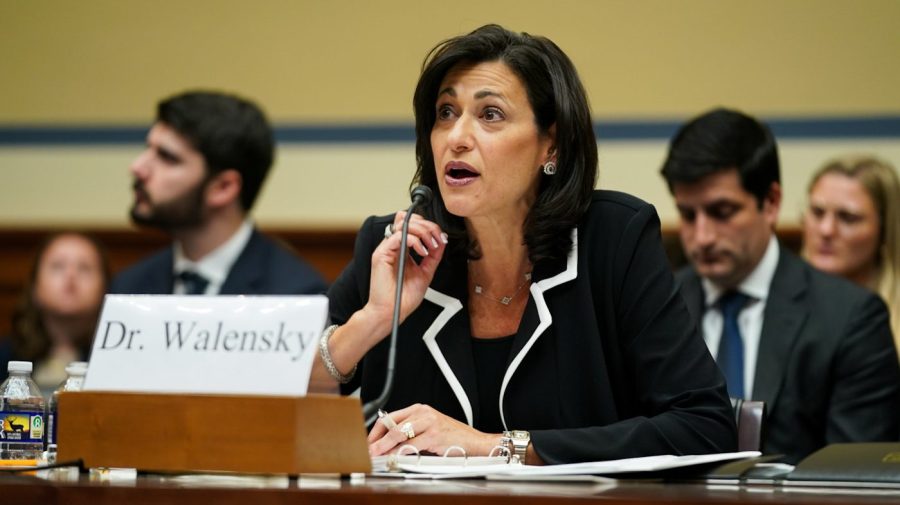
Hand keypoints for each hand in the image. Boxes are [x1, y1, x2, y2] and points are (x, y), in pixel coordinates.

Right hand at [366, 211, 446, 329]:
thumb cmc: (403, 297)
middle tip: (437, 239)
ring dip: (423, 232)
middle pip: (409, 221)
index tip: (441, 238)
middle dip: (428, 227)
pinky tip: (421, 252)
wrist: (392, 312)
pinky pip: (398, 237)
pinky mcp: (381, 254)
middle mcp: (393, 247)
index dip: (429, 227)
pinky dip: (414, 241)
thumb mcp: (425, 272)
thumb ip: (433, 256)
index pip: (414, 225)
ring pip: (404, 225)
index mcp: (402, 249)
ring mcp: (386, 249)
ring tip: (430, 246)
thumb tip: (442, 241)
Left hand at [368, 404, 497, 456]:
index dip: (376, 431)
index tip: (369, 442)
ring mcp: (429, 423)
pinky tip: (393, 457)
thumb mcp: (429, 429)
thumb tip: (387, 444)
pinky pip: (411, 445)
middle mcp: (423, 413)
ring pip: (399, 434)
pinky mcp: (435, 435)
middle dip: (377, 439)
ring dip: (384, 447)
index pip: (390, 417)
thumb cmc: (453, 438)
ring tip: (376, 455)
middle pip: (392, 424)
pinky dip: (399, 452)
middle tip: (368, 450)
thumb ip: (411, 433)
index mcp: (420, 409)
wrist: (476, 443)